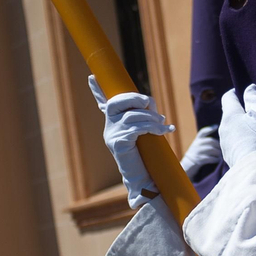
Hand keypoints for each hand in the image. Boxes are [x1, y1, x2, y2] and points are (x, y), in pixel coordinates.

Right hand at [89, 75, 173, 208]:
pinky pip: (136, 128)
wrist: (145, 178)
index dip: (97, 90)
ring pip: (132, 115)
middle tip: (151, 104)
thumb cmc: (148, 155)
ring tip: (164, 125)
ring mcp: (111, 135)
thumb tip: (149, 102)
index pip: (103, 104)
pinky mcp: (118, 144)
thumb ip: (144, 115)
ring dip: (152, 117)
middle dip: (135, 98)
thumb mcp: (146, 130)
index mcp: (114, 122)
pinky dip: (153, 127)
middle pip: (117, 102)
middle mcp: (109, 127)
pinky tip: (164, 131)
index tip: (91, 76)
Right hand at [180, 125, 221, 173]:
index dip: (209, 128)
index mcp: (197, 140)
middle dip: (218, 145)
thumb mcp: (198, 146)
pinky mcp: (199, 160)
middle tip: (223, 149)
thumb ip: (205, 142)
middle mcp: (196, 145)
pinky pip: (210, 158)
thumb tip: (219, 141)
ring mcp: (197, 152)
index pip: (203, 132)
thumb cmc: (196, 155)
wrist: (187, 165)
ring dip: (218, 153)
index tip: (216, 126)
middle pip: (210, 141)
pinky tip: (218, 160)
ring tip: (221, 155)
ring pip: (211, 149)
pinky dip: (215, 159)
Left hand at [219, 84, 255, 166]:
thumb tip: (250, 88)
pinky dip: (240, 140)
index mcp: (230, 114)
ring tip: (254, 131)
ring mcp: (224, 142)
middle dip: (240, 112)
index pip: (228, 96)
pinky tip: (251, 145)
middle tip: (254, 114)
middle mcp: (223, 126)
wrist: (252, 167)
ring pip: (230, 128)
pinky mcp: (227, 154)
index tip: (246, 95)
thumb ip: (255, 99)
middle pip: (229, 113)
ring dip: (239, 127)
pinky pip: (232, 142)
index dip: (236, 93)